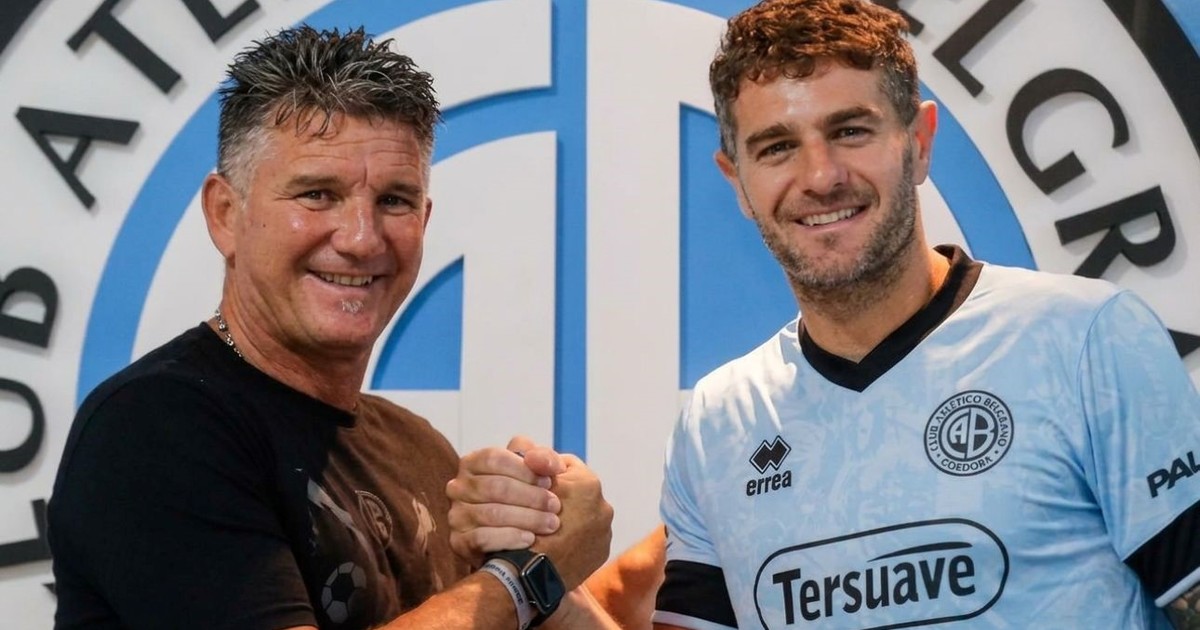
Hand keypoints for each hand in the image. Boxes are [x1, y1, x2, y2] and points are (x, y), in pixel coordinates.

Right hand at [446, 436, 563, 564]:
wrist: (518, 541)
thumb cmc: (528, 498)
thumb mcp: (537, 472)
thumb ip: (543, 458)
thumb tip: (540, 460)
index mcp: (473, 463)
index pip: (494, 458)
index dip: (524, 470)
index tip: (549, 482)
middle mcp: (458, 487)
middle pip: (495, 487)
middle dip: (530, 497)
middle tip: (555, 506)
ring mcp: (456, 515)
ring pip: (491, 513)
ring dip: (526, 518)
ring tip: (549, 523)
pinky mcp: (458, 542)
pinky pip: (482, 538)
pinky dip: (509, 538)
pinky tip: (529, 539)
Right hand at [531, 450, 613, 590]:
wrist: (529, 574)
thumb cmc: (522, 523)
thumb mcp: (520, 481)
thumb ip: (527, 457)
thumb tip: (528, 445)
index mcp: (587, 483)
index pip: (564, 464)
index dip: (543, 471)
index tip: (530, 482)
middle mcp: (603, 505)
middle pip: (576, 490)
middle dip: (558, 494)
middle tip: (536, 505)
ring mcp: (605, 531)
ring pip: (583, 513)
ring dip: (568, 516)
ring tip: (544, 525)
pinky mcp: (601, 552)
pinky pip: (587, 536)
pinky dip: (574, 537)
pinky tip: (555, 542)